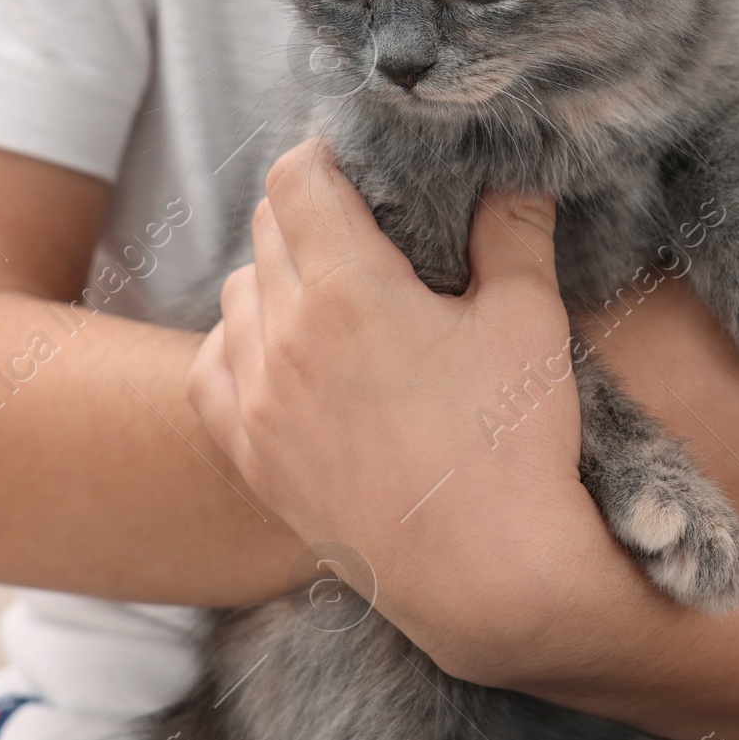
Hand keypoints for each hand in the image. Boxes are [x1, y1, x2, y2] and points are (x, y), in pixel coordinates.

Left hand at [186, 138, 599, 669]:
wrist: (486, 579)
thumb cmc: (511, 446)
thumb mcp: (528, 320)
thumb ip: (513, 233)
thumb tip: (514, 178)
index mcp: (348, 289)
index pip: (296, 178)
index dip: (327, 160)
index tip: (359, 170)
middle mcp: (285, 337)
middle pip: (267, 228)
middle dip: (310, 213)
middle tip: (364, 229)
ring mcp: (259, 403)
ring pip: (237, 294)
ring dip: (276, 277)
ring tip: (335, 296)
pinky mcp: (252, 458)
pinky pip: (211, 369)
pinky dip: (240, 346)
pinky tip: (285, 354)